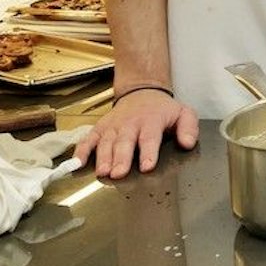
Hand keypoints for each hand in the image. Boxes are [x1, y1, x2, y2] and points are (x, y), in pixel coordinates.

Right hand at [75, 88, 198, 178]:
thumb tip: (188, 143)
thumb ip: (189, 128)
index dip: (148, 152)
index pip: (150, 138)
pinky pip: (88, 139)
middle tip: (119, 173)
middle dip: (121, 158)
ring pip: (106, 142)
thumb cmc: (162, 109)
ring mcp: (113, 126)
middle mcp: (130, 124)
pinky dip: (81, 150)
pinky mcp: (100, 129)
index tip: (147, 166)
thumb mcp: (183, 113)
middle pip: (124, 142)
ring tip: (102, 172)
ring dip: (103, 157)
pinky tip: (77, 163)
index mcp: (151, 121)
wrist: (141, 91)